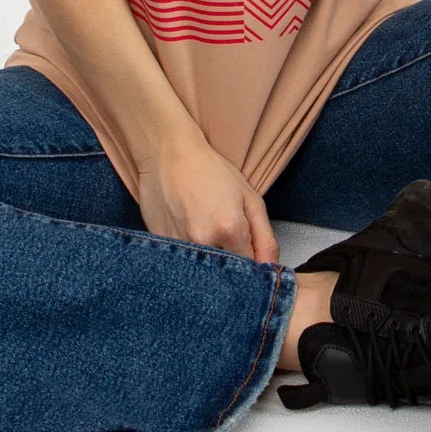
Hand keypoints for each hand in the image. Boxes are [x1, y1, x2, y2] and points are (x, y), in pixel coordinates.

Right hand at [135, 131, 281, 260]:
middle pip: (225, 277)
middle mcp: (203, 240)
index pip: (251, 269)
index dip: (253, 268)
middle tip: (225, 243)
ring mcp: (178, 244)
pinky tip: (187, 232)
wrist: (168, 154)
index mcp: (230, 228)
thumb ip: (265, 238)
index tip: (249, 258)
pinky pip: (179, 264)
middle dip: (230, 271)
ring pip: (201, 274)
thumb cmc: (210, 172)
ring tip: (204, 234)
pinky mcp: (160, 244)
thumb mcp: (250, 198)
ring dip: (207, 265)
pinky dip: (187, 258)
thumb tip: (270, 270)